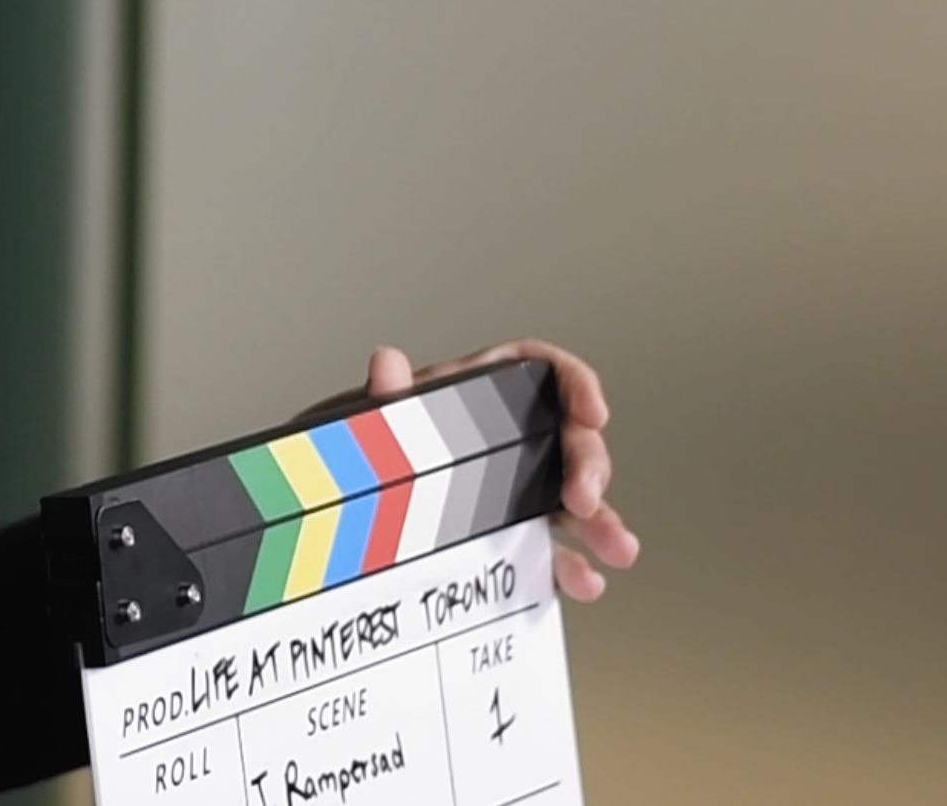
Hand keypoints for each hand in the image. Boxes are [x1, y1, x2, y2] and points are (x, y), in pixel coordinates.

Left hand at [298, 339, 638, 602]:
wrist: (327, 510)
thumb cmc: (350, 453)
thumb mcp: (364, 425)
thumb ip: (383, 400)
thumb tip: (387, 363)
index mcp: (474, 395)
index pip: (541, 371)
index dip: (575, 383)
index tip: (594, 413)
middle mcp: (503, 440)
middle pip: (567, 439)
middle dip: (590, 465)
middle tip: (586, 498)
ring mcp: (510, 490)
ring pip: (571, 499)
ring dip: (603, 522)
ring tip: (618, 549)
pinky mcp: (505, 536)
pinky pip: (547, 548)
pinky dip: (569, 565)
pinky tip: (582, 582)